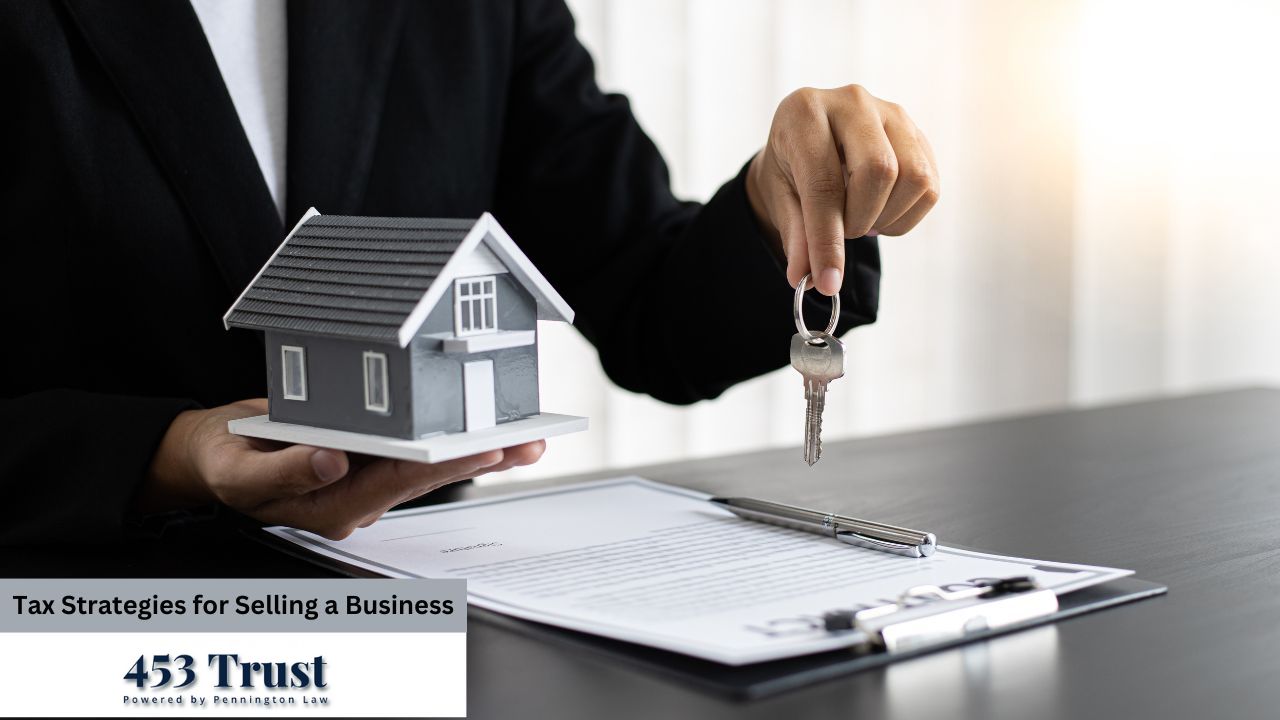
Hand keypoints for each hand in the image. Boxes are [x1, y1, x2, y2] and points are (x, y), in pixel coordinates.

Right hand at [137, 399, 544, 538]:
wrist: (208, 457)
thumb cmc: (219, 462)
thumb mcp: (236, 468)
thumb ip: (282, 471)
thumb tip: (332, 460)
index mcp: (328, 505)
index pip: (393, 484)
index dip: (440, 464)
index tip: (482, 450)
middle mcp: (354, 497)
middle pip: (425, 478)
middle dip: (479, 460)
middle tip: (527, 445)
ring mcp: (363, 479)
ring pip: (428, 466)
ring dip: (476, 452)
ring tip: (527, 440)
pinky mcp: (366, 459)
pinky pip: (414, 452)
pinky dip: (449, 440)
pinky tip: (484, 431)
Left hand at [746, 84, 939, 295]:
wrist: (808, 143)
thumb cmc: (790, 168)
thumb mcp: (780, 199)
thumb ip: (795, 235)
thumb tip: (805, 278)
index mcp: (804, 112)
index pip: (824, 184)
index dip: (827, 240)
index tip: (827, 282)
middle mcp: (851, 101)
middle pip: (879, 171)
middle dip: (860, 220)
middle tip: (843, 230)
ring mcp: (891, 113)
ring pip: (914, 178)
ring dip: (886, 218)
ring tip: (860, 218)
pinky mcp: (917, 134)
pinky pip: (930, 186)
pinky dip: (905, 216)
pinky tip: (880, 211)